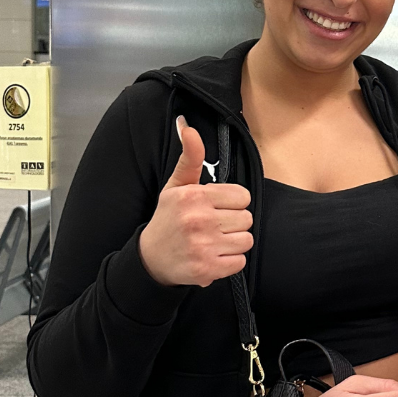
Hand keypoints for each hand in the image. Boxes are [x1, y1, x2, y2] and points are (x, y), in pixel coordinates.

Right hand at [139, 116, 253, 286]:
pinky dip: (230, 261)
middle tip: (213, 226)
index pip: (242, 196)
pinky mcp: (208, 269)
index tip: (216, 208)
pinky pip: (240, 261)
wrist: (150, 259)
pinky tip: (214, 256)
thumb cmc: (168, 219)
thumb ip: (190, 158)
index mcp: (194, 196)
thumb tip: (189, 128)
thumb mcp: (176, 186)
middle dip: (233, 222)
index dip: (232, 203)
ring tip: (214, 241)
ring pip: (246, 240)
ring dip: (234, 242)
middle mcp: (199, 220)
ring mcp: (203, 246)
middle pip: (247, 218)